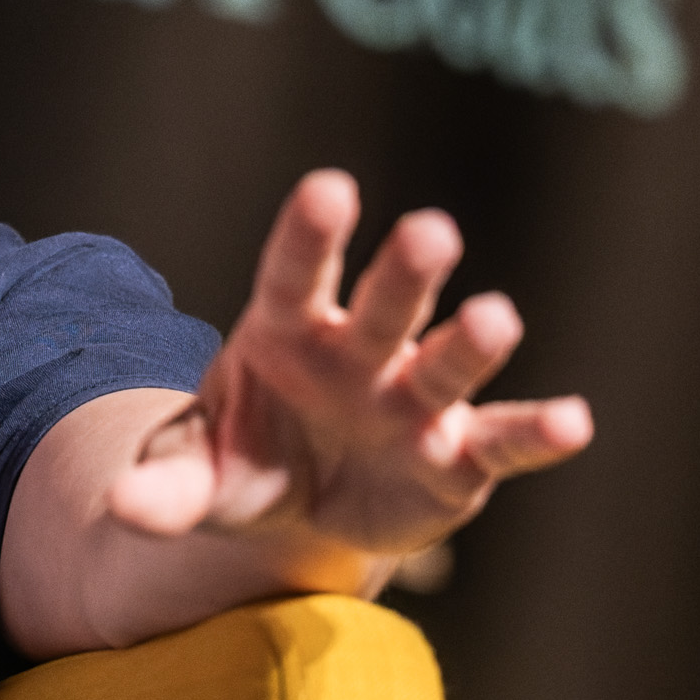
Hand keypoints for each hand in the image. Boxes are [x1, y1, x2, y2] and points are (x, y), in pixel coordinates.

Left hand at [105, 171, 594, 569]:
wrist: (298, 511)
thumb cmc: (244, 464)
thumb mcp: (195, 479)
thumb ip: (165, 488)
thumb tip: (123, 507)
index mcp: (286, 332)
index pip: (294, 273)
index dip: (309, 235)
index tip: (329, 188)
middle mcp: (361, 351)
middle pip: (384, 303)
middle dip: (406, 272)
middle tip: (431, 231)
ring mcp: (414, 399)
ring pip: (446, 361)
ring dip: (471, 341)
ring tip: (497, 318)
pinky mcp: (458, 456)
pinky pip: (501, 440)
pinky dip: (537, 432)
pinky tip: (576, 422)